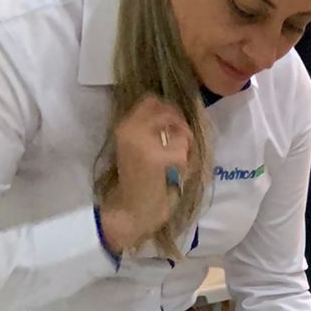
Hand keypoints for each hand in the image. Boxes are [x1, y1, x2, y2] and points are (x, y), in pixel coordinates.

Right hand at [99, 96, 190, 253]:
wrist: (129, 210)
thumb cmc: (138, 183)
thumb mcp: (140, 149)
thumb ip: (152, 131)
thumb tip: (176, 118)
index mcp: (125, 125)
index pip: (152, 100)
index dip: (169, 110)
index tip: (175, 127)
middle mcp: (130, 128)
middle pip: (168, 110)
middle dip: (182, 125)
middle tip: (182, 145)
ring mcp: (141, 141)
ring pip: (179, 129)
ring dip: (185, 146)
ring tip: (177, 163)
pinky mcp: (155, 158)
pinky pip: (183, 149)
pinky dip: (185, 162)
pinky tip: (176, 174)